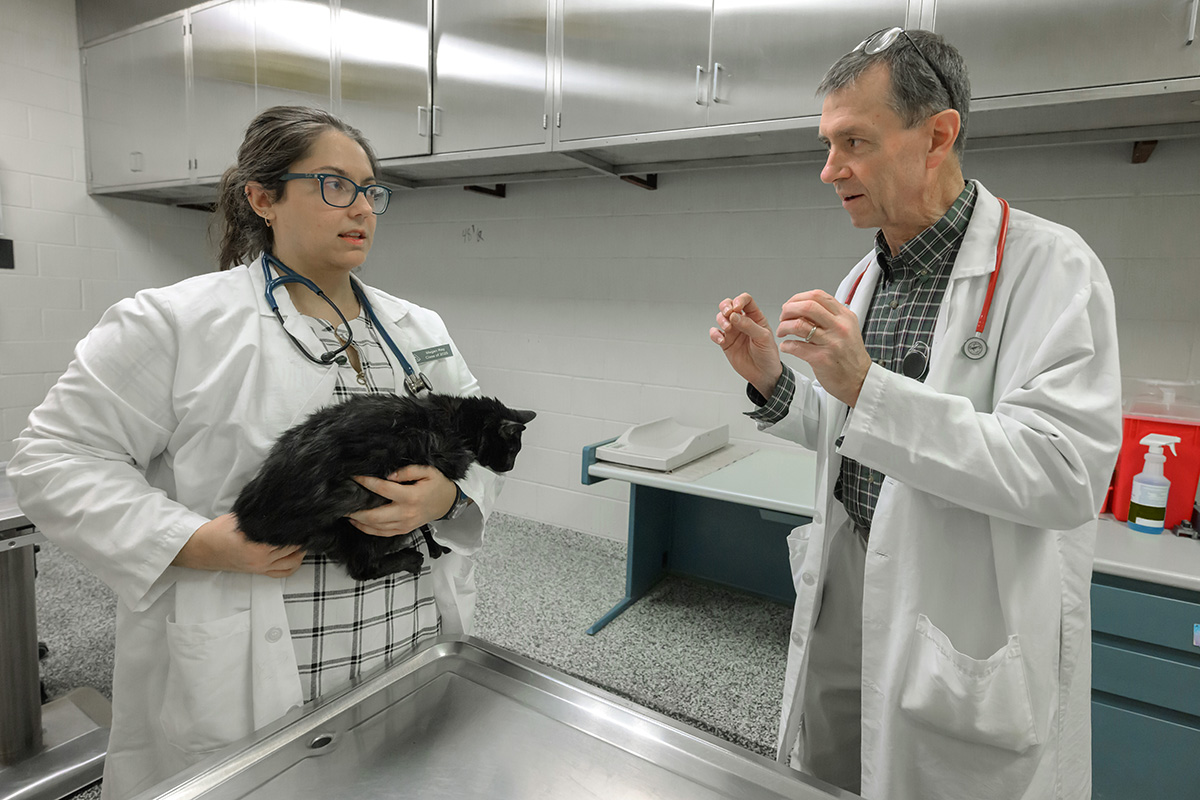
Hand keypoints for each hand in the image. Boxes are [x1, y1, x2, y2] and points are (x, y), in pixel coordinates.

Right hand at [173, 513, 304, 577]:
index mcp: (256, 546)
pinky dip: (293, 564)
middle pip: (293, 550)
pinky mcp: (259, 571)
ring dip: (300, 552)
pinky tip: (296, 554)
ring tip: (304, 539)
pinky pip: (283, 573)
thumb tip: (280, 508)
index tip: (306, 520)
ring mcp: (261, 567)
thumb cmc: (218, 532)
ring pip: (292, 563)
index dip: (299, 528)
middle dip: (303, 538)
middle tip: (308, 526)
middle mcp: (261, 559)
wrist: (202, 548)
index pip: (287, 537)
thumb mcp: (240, 518)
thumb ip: (261, 517)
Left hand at [348, 465, 457, 537]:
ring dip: (358, 520)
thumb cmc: (437, 485)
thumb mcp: (428, 472)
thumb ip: (408, 471)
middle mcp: (405, 513)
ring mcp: (403, 525)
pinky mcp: (402, 530)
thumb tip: (389, 475)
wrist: (447, 504)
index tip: (353, 477)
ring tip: (345, 511)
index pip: (383, 489)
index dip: (366, 482)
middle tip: (341, 502)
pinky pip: (381, 533)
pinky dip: (366, 529)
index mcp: (411, 497)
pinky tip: (356, 522)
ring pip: (375, 526)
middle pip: (374, 515)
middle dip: (355, 509)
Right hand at [710, 293, 783, 398]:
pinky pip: (715, 333)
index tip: (737, 308)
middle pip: (729, 305)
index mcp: (755, 317)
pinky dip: (714, 334)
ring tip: (727, 328)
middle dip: (725, 306)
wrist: (763, 374)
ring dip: (721, 320)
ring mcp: (733, 331)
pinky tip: (721, 339)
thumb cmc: (768, 355)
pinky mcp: (725, 342)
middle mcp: (743, 322)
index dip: (739, 300)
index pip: (746, 300)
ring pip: (721, 318)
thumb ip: (749, 325)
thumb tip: (734, 316)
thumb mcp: (763, 338)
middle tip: (727, 313)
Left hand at [777, 290, 871, 406]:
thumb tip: (805, 306)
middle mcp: (839, 327)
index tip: (790, 305)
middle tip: (783, 317)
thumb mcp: (847, 329)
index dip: (798, 298)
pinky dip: (786, 345)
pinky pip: (796, 346)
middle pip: (807, 306)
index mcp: (844, 316)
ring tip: (782, 332)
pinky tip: (786, 346)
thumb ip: (830, 316)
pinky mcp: (822, 359)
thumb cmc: (850, 356)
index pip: (818, 296)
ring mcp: (831, 342)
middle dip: (789, 309)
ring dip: (784, 327)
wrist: (859, 380)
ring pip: (798, 325)